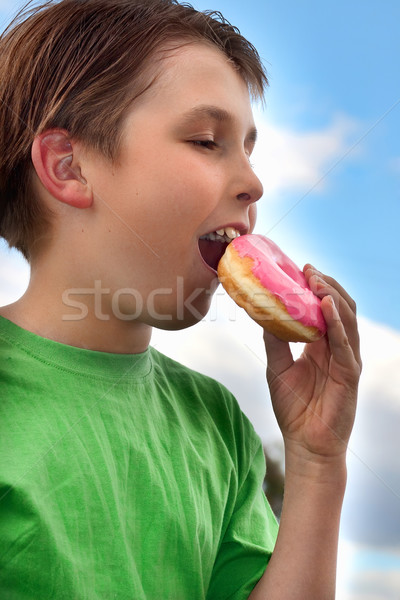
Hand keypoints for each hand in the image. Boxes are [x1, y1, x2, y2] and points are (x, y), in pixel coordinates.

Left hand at [263, 265, 361, 465]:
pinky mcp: (350, 373)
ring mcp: (347, 359)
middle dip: (326, 285)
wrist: (304, 443)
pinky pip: (346, 343)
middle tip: (308, 269)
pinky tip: (326, 306)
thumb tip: (262, 312)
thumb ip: (274, 339)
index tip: (299, 269)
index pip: (324, 308)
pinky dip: (337, 322)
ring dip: (333, 296)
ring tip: (316, 280)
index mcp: (322, 344)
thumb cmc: (293, 407)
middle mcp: (338, 347)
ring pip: (347, 319)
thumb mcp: (277, 366)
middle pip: (339, 307)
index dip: (315, 287)